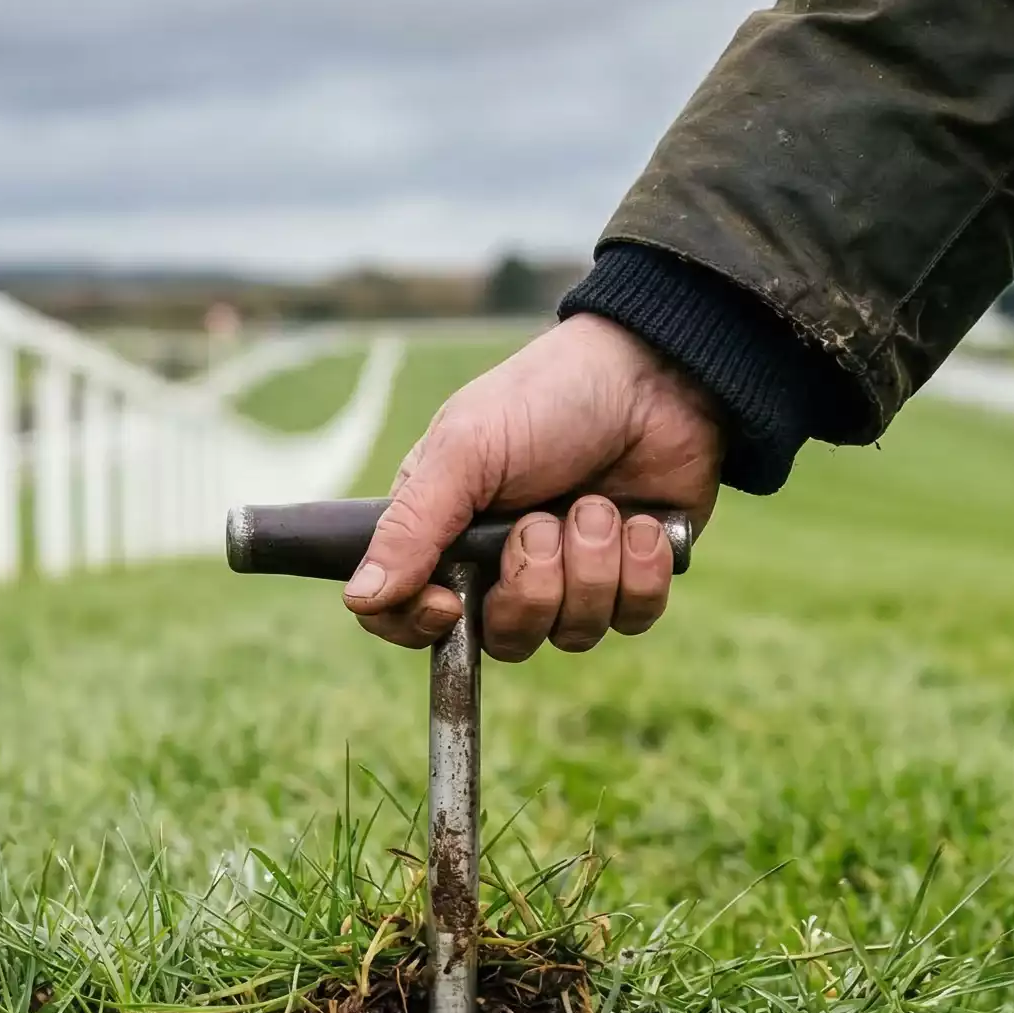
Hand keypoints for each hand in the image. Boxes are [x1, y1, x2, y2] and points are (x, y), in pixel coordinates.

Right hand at [344, 314, 723, 658]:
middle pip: (502, 638)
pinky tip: (641, 521)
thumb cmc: (546, 399)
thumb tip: (359, 597)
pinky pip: (632, 616)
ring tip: (600, 505)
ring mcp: (571, 574)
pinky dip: (640, 569)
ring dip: (591, 566)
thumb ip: (411, 528)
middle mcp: (504, 564)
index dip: (422, 624)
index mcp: (446, 533)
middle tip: (545, 521)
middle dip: (532, 584)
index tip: (449, 604)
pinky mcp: (632, 576)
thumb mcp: (465, 453)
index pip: (406, 615)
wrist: (654, 374)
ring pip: (571, 632)